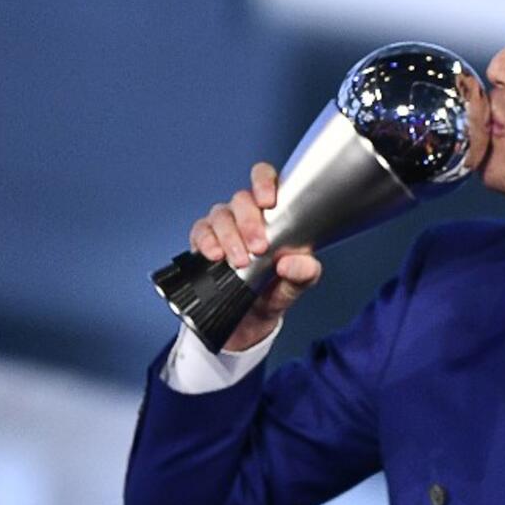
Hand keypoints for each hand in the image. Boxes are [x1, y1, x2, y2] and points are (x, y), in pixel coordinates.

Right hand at [188, 162, 322, 350]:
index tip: (268, 202)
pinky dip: (206, 242)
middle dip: (249, 221)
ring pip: (220, 215)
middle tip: (258, 247)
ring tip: (238, 260)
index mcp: (272, 215)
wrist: (247, 323)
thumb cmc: (274, 292)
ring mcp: (223, 228)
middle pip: (241, 199)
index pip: (264, 180)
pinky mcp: (203, 244)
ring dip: (229, 236)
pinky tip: (214, 255)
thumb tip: (292, 262)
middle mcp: (245, 216)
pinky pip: (199, 232)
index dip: (263, 182)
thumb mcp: (295, 287)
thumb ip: (304, 274)